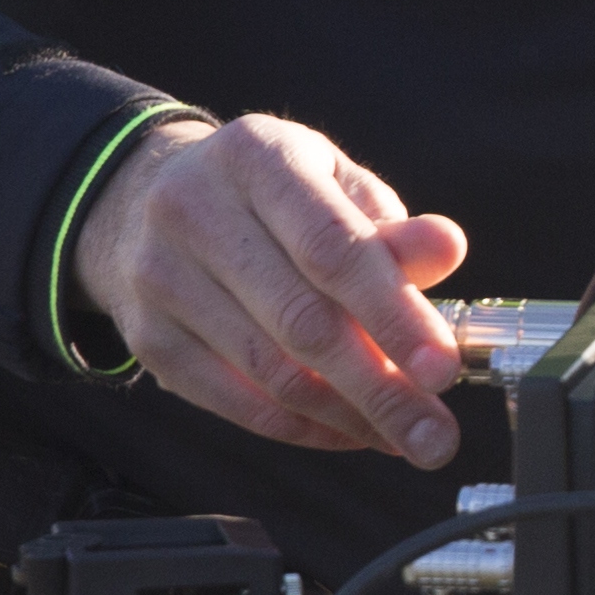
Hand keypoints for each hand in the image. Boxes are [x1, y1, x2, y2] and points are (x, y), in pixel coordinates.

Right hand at [77, 114, 470, 463]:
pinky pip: (236, 403)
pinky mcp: (147, 338)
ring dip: (348, 417)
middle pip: (300, 321)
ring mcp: (160, 278)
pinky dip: (301, 427)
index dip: (392, 314)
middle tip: (437, 437)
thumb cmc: (272, 196)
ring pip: (269, 372)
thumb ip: (391, 227)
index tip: (443, 370)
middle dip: (381, 389)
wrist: (146, 198)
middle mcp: (194, 211)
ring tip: (406, 437)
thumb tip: (448, 251)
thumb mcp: (334, 185)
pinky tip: (350, 432)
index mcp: (255, 157)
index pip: (331, 247)